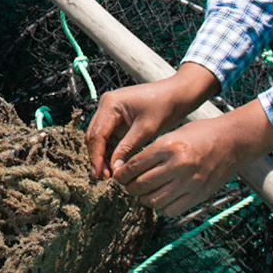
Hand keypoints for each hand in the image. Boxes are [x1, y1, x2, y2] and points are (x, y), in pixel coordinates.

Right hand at [86, 69, 214, 179]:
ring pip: (100, 139)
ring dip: (103, 156)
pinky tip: (115, 165)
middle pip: (94, 136)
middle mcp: (106, 106)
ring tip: (108, 175)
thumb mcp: (146, 130)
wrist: (177, 95)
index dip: (97, 156)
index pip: (97, 135)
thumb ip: (127, 148)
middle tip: (102, 178)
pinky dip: (111, 151)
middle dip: (97, 157)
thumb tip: (115, 169)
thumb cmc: (164, 106)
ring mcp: (111, 112)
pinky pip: (110, 138)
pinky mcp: (118, 119)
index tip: (100, 174)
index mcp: (110, 104)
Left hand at [114, 100, 272, 217]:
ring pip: (154, 200)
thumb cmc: (202, 134)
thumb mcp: (174, 134)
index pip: (136, 165)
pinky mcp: (199, 195)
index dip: (122, 173)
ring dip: (143, 198)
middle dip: (129, 187)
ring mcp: (190, 182)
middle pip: (142, 184)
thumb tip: (132, 169)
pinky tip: (160, 199)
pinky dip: (161, 207)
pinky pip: (172, 209)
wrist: (233, 141)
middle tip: (127, 186)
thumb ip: (154, 151)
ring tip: (142, 193)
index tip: (118, 176)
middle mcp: (178, 165)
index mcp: (169, 146)